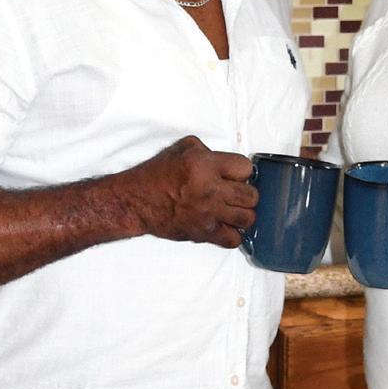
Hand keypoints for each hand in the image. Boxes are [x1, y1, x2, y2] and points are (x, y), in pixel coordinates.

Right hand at [122, 135, 256, 247]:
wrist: (136, 201)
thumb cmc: (155, 176)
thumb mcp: (182, 149)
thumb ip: (209, 151)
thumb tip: (227, 163)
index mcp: (206, 165)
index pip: (246, 168)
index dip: (241, 171)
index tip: (234, 175)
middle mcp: (210, 189)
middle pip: (251, 196)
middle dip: (246, 194)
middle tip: (235, 194)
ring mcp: (208, 213)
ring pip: (247, 219)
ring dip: (243, 214)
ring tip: (232, 211)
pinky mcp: (203, 233)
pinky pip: (233, 240)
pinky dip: (232, 234)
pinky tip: (224, 226)